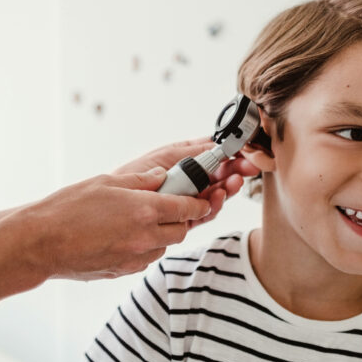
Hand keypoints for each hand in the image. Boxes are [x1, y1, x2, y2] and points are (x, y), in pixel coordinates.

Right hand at [22, 168, 211, 280]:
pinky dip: (145, 248)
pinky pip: (145, 259)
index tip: (201, 199)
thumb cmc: (68, 209)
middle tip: (170, 209)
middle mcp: (145, 237)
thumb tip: (161, 177)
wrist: (41, 243)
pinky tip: (127, 237)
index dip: (198, 203)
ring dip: (162, 235)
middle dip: (181, 220)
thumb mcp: (106, 183)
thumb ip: (140, 181)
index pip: (187, 208)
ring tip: (143, 222)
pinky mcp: (122, 271)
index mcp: (145, 210)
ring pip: (164, 247)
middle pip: (182, 231)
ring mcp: (134, 258)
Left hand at [114, 138, 260, 227]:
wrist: (114, 202)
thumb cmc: (134, 174)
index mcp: (184, 162)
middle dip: (234, 171)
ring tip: (235, 182)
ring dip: (228, 188)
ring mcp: (187, 200)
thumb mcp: (166, 156)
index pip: (213, 156)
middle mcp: (188, 181)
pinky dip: (214, 205)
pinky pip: (204, 213)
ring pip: (215, 195)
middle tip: (248, 168)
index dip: (229, 154)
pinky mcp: (184, 219)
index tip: (244, 151)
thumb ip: (192, 151)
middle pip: (219, 176)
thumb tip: (216, 143)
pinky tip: (219, 196)